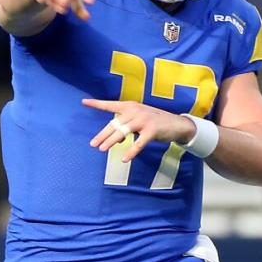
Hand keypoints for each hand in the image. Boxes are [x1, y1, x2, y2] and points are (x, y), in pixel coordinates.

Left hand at [82, 98, 198, 162]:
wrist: (178, 124)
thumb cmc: (156, 122)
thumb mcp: (139, 121)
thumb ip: (126, 127)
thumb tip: (115, 140)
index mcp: (131, 106)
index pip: (111, 105)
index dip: (97, 104)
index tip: (84, 102)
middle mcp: (135, 111)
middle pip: (114, 124)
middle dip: (103, 135)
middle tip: (93, 144)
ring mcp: (144, 120)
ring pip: (123, 132)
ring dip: (111, 142)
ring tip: (102, 149)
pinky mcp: (152, 130)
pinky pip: (138, 143)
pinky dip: (131, 152)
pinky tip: (125, 158)